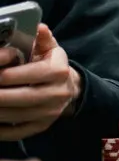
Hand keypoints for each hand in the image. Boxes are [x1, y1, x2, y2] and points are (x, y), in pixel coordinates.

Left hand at [0, 25, 81, 140]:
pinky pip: (16, 132)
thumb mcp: (51, 49)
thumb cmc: (53, 66)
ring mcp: (49, 113)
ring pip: (14, 115)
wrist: (70, 90)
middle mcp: (56, 94)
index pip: (28, 74)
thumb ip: (43, 38)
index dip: (5, 74)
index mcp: (58, 72)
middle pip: (19, 97)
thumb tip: (38, 28)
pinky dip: (0, 129)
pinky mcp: (41, 126)